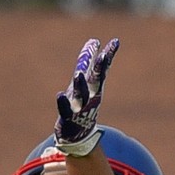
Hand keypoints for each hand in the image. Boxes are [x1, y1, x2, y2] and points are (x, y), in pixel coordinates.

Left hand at [54, 38, 119, 155]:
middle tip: (103, 55)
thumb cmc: (83, 102)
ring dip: (80, 85)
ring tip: (78, 73)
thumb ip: (89, 62)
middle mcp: (90, 95)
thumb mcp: (87, 82)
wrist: (79, 133)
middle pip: (96, 80)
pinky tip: (60, 95)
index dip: (107, 55)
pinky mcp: (68, 117)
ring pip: (80, 95)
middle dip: (100, 68)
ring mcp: (79, 106)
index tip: (114, 42)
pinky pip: (65, 109)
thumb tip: (94, 40)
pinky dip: (63, 103)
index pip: (102, 69)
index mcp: (95, 86)